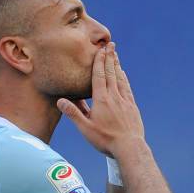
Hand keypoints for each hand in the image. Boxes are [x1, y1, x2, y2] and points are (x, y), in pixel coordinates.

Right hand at [57, 42, 144, 156]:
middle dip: (110, 57)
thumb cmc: (105, 140)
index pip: (99, 76)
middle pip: (111, 73)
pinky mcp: (132, 107)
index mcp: (102, 100)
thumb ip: (73, 113)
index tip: (100, 49)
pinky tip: (123, 75)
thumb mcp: (86, 128)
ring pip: (120, 78)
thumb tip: (60, 100)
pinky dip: (124, 78)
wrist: (130, 147)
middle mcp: (114, 97)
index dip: (99, 61)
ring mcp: (125, 101)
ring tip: (115, 55)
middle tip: (110, 44)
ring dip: (117, 65)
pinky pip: (127, 88)